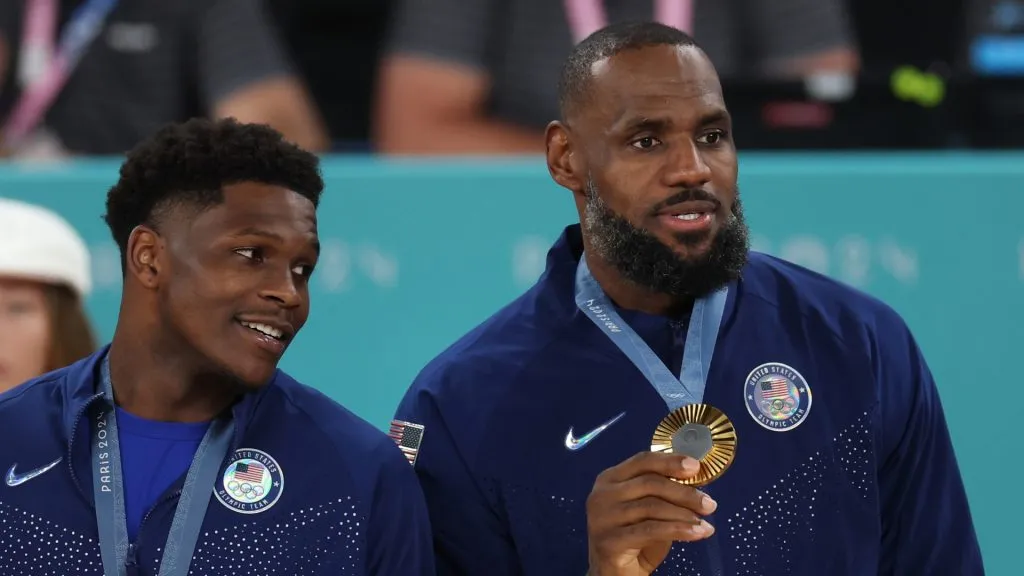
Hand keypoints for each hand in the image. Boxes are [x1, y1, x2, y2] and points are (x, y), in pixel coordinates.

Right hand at [585, 452, 717, 575]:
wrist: (615, 574)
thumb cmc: (634, 540)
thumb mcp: (648, 510)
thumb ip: (662, 493)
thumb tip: (696, 479)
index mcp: (610, 479)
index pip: (642, 461)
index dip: (670, 461)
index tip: (696, 467)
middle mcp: (602, 494)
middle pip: (650, 483)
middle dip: (684, 492)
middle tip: (709, 504)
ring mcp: (602, 517)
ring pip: (652, 507)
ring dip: (685, 514)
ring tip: (705, 523)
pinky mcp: (609, 540)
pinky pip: (651, 530)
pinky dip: (679, 530)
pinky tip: (697, 533)